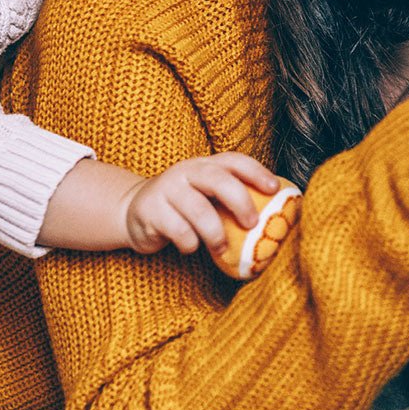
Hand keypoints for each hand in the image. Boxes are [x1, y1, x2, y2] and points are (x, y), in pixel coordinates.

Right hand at [121, 153, 279, 255]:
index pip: (234, 161)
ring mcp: (166, 189)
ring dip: (215, 233)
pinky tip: (190, 246)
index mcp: (205, 165)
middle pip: (218, 180)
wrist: (133, 211)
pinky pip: (178, 230)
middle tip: (252, 224)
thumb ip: (230, 199)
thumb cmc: (183, 207)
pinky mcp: (150, 210)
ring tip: (222, 248)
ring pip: (198, 210)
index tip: (274, 190)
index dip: (256, 172)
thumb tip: (273, 218)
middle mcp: (186, 171)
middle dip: (240, 202)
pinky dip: (190, 243)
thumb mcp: (205, 195)